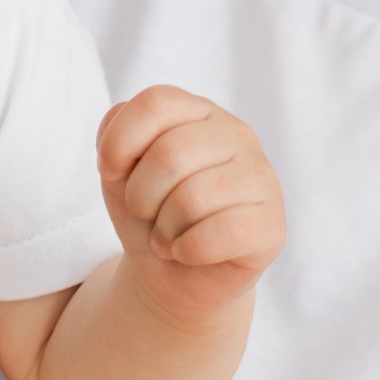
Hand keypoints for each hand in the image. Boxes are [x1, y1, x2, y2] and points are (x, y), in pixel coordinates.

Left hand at [96, 86, 284, 316]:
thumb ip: (114, 139)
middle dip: (141, 196)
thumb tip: (115, 130)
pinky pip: (221, 233)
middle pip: (171, 153)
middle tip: (146, 214)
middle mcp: (237, 136)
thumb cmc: (150, 215)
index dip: (119, 140)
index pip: (156, 103)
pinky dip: (188, 250)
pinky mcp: (271, 225)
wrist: (173, 277)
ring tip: (167, 237)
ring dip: (164, 230)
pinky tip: (187, 252)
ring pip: (194, 197)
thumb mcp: (120, 173)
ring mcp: (260, 178)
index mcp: (199, 113)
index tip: (109, 171)